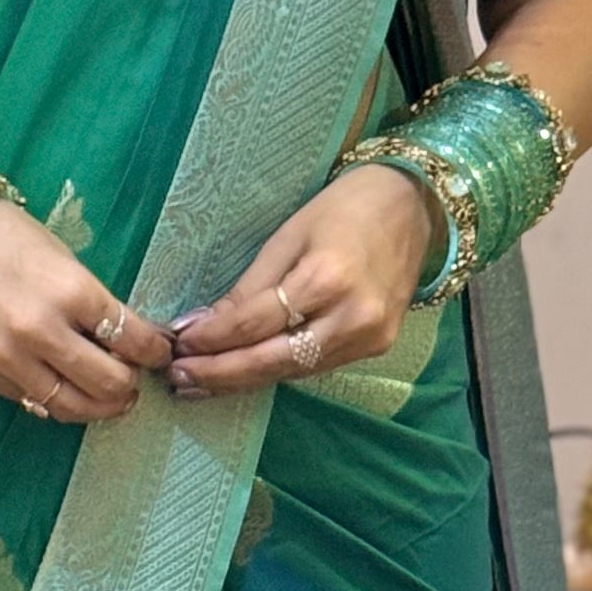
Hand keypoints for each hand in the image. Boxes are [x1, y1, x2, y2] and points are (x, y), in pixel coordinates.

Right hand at [0, 200, 175, 423]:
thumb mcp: (62, 259)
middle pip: (108, 383)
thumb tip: (126, 339)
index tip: (158, 353)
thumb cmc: (5, 238)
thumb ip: (92, 302)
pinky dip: (56, 401)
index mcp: (72, 291)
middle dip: (130, 386)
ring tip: (107, 401)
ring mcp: (9, 356)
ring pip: (71, 406)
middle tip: (132, 381)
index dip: (155, 352)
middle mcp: (42, 329)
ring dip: (98, 407)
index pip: (133, 339)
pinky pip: (32, 402)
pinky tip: (64, 391)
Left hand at [165, 164, 437, 396]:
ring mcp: (369, 338)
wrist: (415, 207)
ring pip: (293, 371)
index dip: (211, 339)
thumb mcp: (288, 235)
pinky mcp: (376, 347)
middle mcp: (352, 317)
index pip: (254, 324)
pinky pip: (315, 366)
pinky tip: (245, 373)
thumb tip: (200, 327)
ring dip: (244, 380)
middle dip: (221, 374)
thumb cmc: (346, 208)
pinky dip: (276, 370)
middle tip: (178, 380)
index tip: (176, 344)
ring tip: (200, 383)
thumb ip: (249, 287)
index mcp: (326, 278)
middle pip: (273, 360)